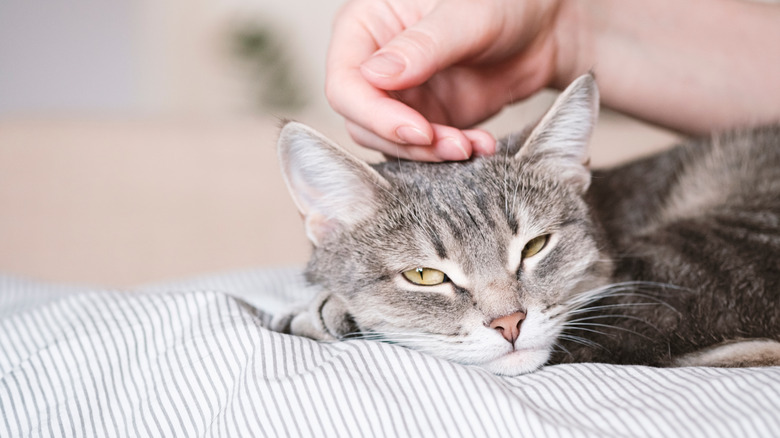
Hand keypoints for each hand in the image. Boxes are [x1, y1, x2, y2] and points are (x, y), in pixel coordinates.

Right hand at [326, 0, 566, 160]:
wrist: (545, 27)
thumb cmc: (505, 0)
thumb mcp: (466, 16)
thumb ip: (422, 45)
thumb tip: (375, 75)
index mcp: (366, 24)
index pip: (345, 83)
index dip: (375, 114)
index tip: (418, 130)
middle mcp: (375, 62)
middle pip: (362, 121)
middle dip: (407, 141)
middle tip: (453, 144)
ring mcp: (400, 94)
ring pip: (390, 142)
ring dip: (430, 153)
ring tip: (471, 145)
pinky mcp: (426, 117)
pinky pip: (423, 148)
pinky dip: (449, 154)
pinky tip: (481, 145)